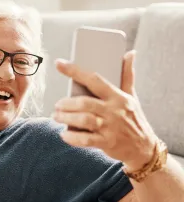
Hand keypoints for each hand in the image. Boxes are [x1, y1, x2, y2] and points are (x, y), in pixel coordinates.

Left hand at [52, 50, 156, 170]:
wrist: (144, 147)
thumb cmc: (133, 119)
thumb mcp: (132, 96)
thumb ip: (127, 75)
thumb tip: (130, 53)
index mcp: (118, 96)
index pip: (94, 79)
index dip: (75, 71)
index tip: (59, 64)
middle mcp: (114, 110)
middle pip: (85, 103)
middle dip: (66, 103)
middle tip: (57, 105)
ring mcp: (110, 127)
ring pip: (83, 119)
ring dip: (66, 117)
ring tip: (56, 116)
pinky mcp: (107, 142)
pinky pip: (86, 139)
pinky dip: (72, 137)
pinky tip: (64, 134)